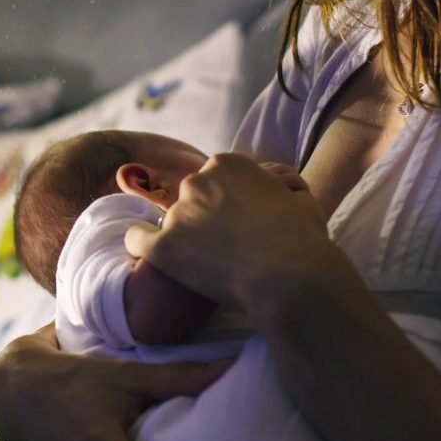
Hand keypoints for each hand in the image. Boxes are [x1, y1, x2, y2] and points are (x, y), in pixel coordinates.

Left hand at [125, 153, 335, 311]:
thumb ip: (278, 184)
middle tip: (225, 246)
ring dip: (184, 239)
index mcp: (227, 163)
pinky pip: (137, 240)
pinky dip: (143, 247)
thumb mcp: (298, 196)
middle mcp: (197, 181)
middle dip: (204, 219)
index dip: (225, 205)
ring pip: (170, 222)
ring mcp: (178, 213)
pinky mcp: (163, 246)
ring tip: (209, 265)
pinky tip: (157, 258)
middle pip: (191, 199)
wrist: (290, 277)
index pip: (213, 181)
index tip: (237, 225)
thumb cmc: (303, 239)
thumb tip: (276, 180)